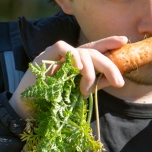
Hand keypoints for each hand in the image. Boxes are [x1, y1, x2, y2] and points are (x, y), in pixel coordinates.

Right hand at [10, 36, 127, 119]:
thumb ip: (94, 84)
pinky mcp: (44, 55)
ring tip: (85, 89)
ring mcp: (55, 55)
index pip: (94, 49)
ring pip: (81, 51)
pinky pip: (62, 47)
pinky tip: (77, 68)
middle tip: (119, 82)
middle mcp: (67, 56)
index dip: (108, 43)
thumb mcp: (77, 93)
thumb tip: (114, 79)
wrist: (26, 110)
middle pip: (92, 51)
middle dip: (108, 65)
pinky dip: (72, 56)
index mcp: (75, 63)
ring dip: (89, 71)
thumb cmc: (50, 103)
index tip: (125, 42)